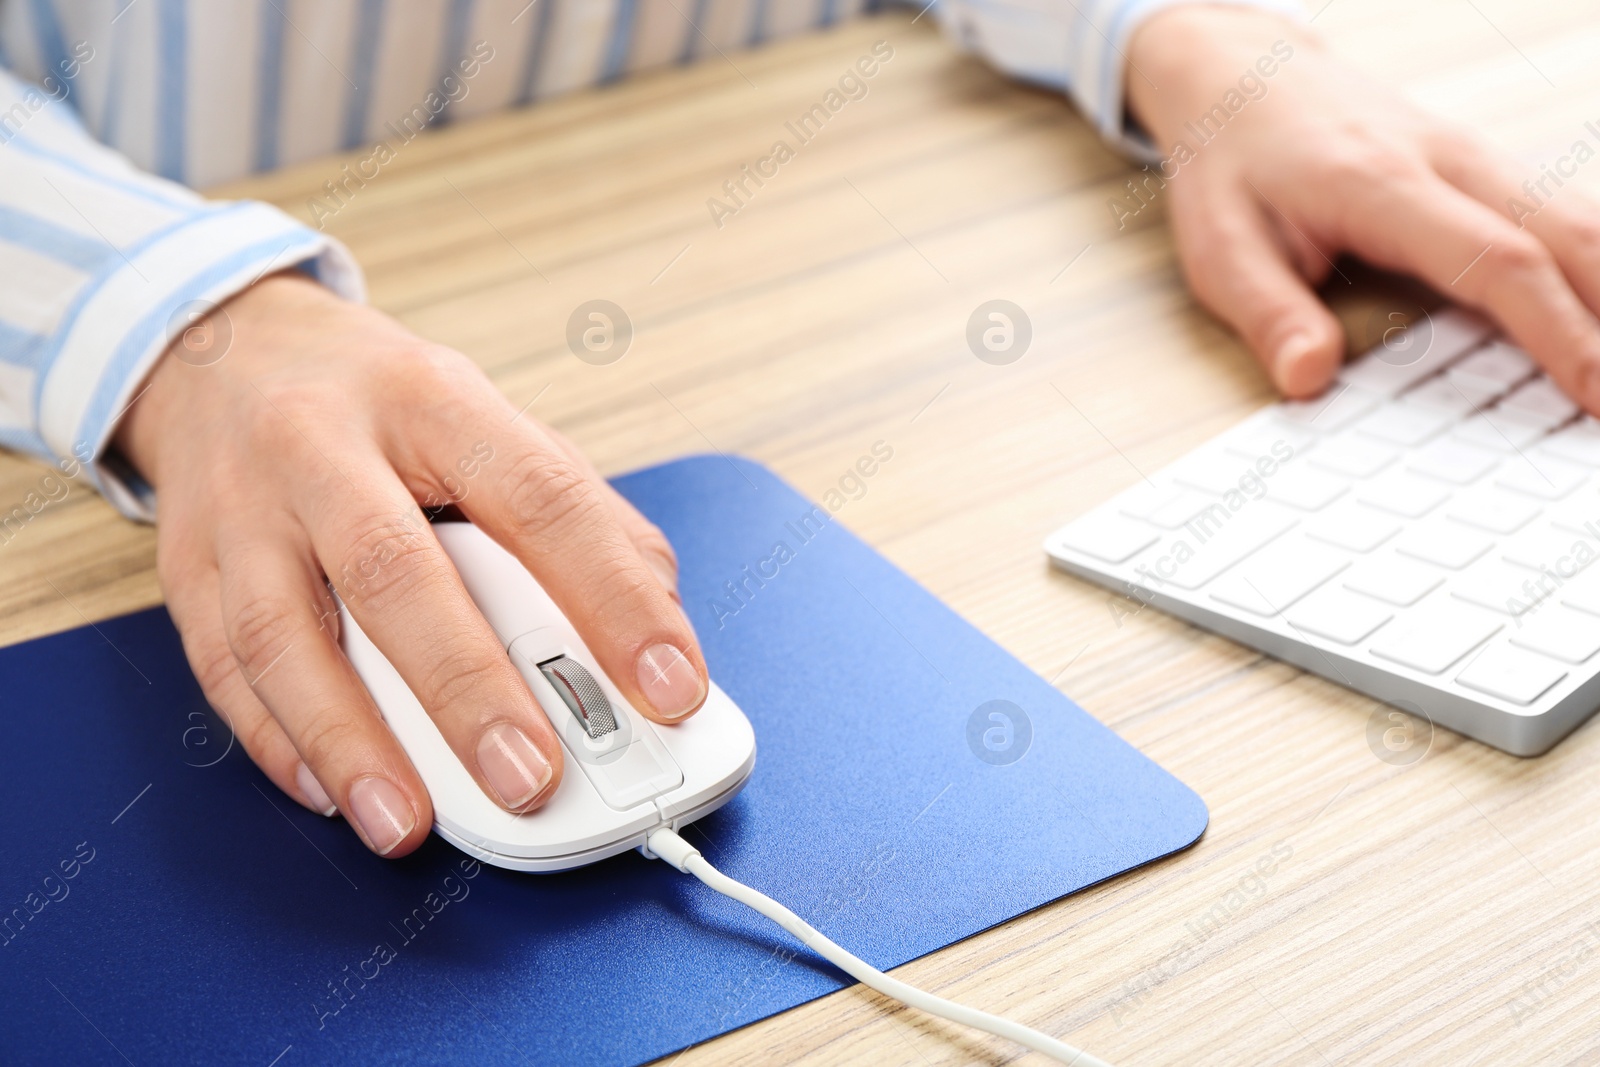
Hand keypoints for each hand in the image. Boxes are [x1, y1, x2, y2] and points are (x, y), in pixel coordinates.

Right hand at [115, 273, 707, 856]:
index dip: (614, 596)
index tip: (671, 686)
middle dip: (468, 688)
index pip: (541, 497)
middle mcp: (326, 444)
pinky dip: (278, 741)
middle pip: (395, 570)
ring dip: (350, 740)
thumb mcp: (495, 425)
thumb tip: (661, 629)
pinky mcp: (187, 562)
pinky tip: (332, 792)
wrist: (232, 353)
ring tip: (409, 822)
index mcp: (436, 401)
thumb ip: (584, 522)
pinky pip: (221, 664)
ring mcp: (243, 505)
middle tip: (532, 778)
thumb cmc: (388, 409)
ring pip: (282, 631)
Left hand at [1125, 7, 1599, 406]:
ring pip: (1580, 218)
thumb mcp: (1219, 246)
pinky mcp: (1486, 169)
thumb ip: (1268, 314)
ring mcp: (1477, 158)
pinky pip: (1562, 214)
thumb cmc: (1230, 165)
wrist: (1239, 75)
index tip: (1595, 392)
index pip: (1497, 261)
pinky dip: (1598, 262)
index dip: (1556, 330)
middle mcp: (1448, 161)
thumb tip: (1309, 379)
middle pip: (1568, 234)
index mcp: (1382, 184)